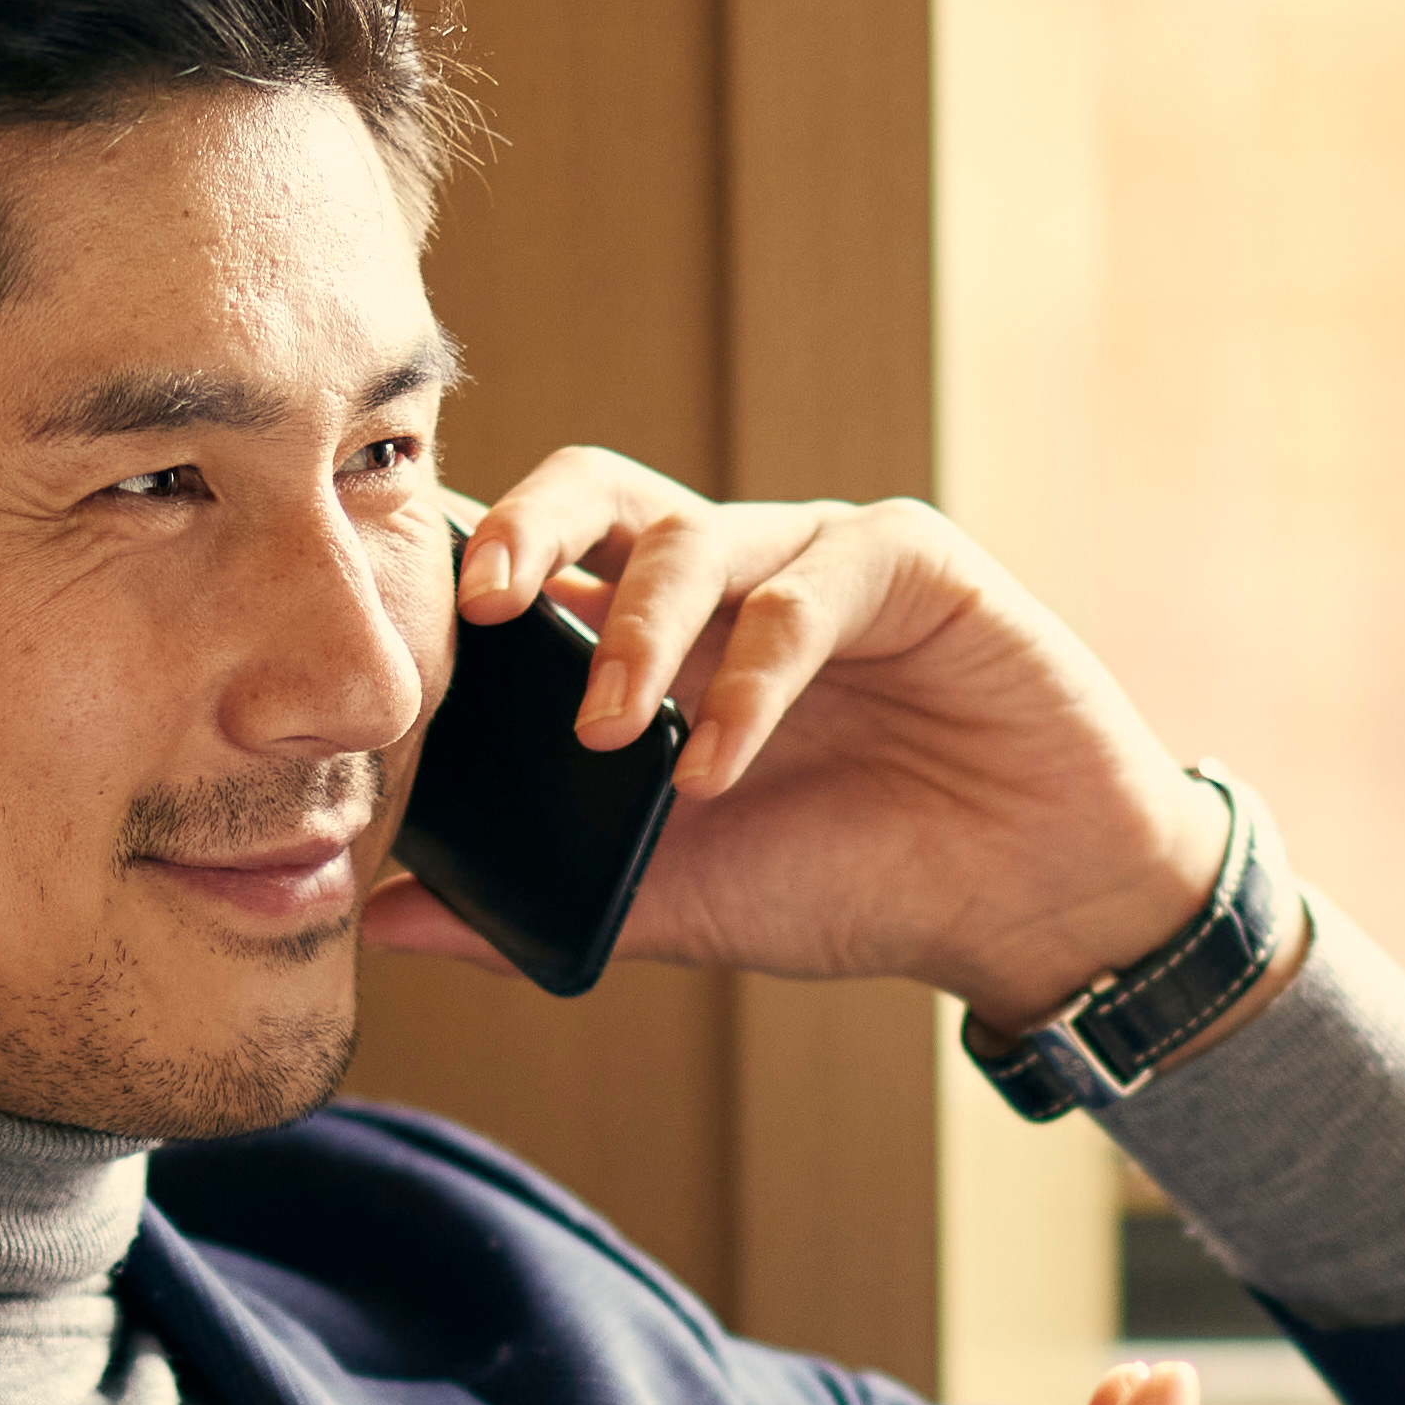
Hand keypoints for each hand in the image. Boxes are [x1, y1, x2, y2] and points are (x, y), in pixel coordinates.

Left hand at [372, 453, 1221, 1022]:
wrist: (1028, 906)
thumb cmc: (859, 883)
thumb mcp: (676, 902)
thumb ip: (538, 899)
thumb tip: (375, 916)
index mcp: (661, 634)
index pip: (544, 560)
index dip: (467, 572)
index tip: (399, 635)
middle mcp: (731, 575)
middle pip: (596, 488)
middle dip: (522, 528)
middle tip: (479, 606)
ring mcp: (819, 557)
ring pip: (693, 534)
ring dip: (635, 633)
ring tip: (608, 734)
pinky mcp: (912, 561)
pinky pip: (808, 588)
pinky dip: (750, 678)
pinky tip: (720, 764)